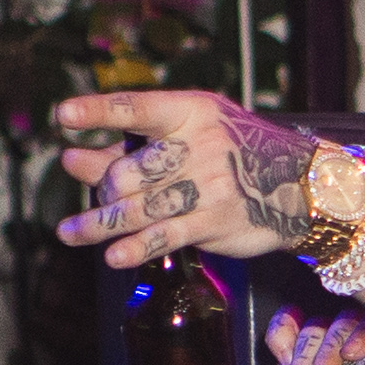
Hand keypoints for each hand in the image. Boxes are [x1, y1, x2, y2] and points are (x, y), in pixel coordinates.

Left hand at [52, 90, 314, 265]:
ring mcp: (209, 185)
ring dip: (98, 224)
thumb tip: (70, 159)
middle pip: (129, 171)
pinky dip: (135, 247)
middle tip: (101, 197)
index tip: (63, 116)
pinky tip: (113, 256)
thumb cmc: (233, 154)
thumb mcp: (188, 137)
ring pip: (138, 208)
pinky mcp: (214, 220)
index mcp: (191, 112)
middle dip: (104, 188)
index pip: (137, 109)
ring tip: (69, 232)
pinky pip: (165, 236)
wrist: (301, 186)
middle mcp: (200, 144)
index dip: (99, 111)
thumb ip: (128, 149)